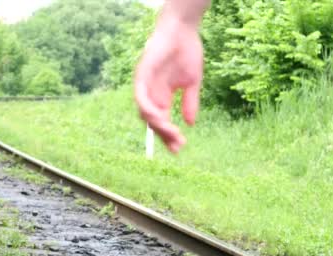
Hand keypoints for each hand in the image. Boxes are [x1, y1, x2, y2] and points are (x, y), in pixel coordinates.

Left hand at [134, 13, 203, 153]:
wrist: (184, 30)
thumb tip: (190, 124)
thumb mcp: (192, 83)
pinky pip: (140, 96)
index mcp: (162, 96)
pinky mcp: (141, 74)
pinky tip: (158, 118)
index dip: (169, 135)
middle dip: (164, 135)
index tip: (178, 148)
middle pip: (153, 121)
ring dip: (157, 125)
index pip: (162, 121)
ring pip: (145, 112)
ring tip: (171, 135)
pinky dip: (147, 108)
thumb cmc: (187, 52)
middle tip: (176, 146)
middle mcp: (151, 92)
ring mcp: (145, 84)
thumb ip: (189, 103)